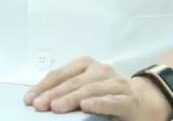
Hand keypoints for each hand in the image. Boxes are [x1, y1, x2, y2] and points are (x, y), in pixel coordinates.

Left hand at [23, 57, 172, 119]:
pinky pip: (111, 100)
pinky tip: (86, 106)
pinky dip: (98, 103)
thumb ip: (66, 92)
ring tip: (56, 107)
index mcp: (86, 66)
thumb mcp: (84, 88)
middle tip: (39, 105)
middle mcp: (101, 71)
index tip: (29, 98)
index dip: (44, 86)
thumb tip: (41, 100)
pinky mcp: (128, 99)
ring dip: (71, 98)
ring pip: (90, 90)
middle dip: (54, 94)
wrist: (142, 102)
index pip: (60, 74)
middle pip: (73, 82)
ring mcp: (116, 84)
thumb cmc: (108, 95)